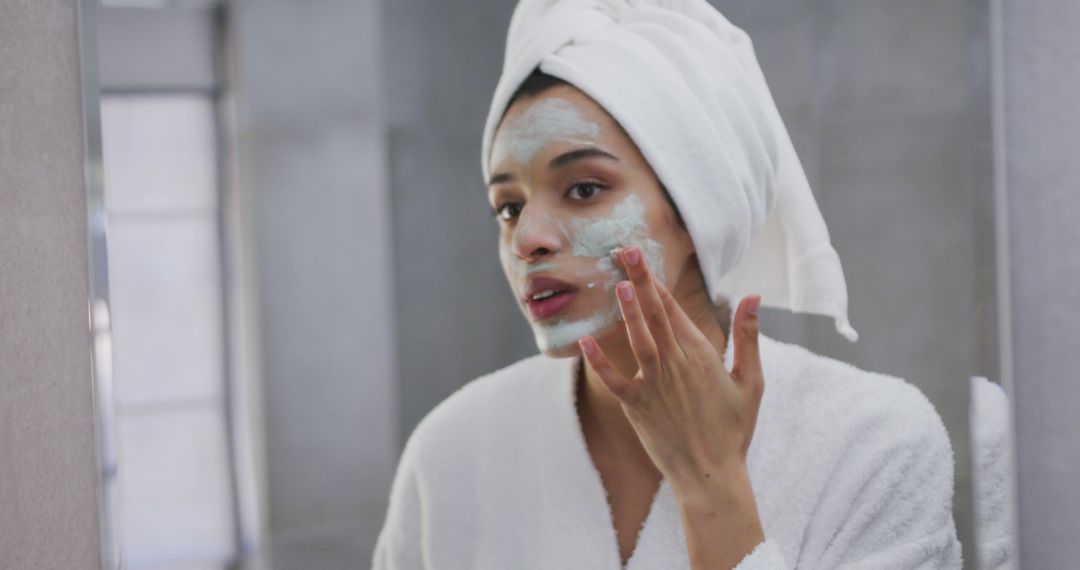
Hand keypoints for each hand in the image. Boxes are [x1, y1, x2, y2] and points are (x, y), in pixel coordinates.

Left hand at [577, 244, 764, 488]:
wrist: (711, 475)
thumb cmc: (733, 429)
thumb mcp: (752, 382)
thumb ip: (749, 337)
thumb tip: (754, 296)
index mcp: (702, 355)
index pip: (675, 310)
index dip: (656, 282)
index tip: (642, 257)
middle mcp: (677, 364)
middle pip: (656, 314)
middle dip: (640, 280)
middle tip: (625, 250)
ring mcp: (655, 385)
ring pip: (639, 339)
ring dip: (628, 311)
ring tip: (616, 283)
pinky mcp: (637, 406)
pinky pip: (614, 380)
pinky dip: (599, 361)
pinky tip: (585, 341)